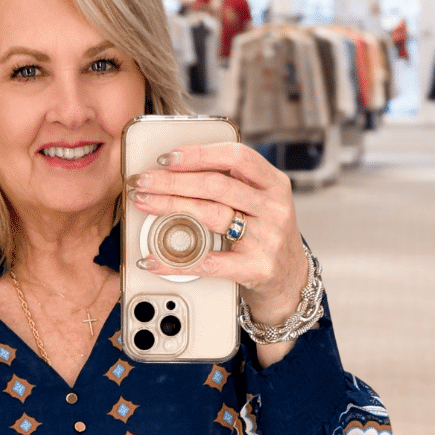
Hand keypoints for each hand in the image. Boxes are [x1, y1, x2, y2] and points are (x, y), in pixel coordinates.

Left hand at [127, 143, 309, 363]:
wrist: (291, 280)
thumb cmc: (266, 235)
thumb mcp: (261, 201)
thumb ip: (233, 182)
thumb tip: (178, 167)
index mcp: (274, 184)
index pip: (237, 157)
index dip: (200, 154)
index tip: (167, 157)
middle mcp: (273, 208)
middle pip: (216, 186)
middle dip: (172, 181)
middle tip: (143, 181)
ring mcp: (266, 239)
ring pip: (210, 215)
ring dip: (170, 207)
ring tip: (143, 203)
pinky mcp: (255, 268)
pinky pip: (207, 262)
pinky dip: (175, 260)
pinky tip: (153, 259)